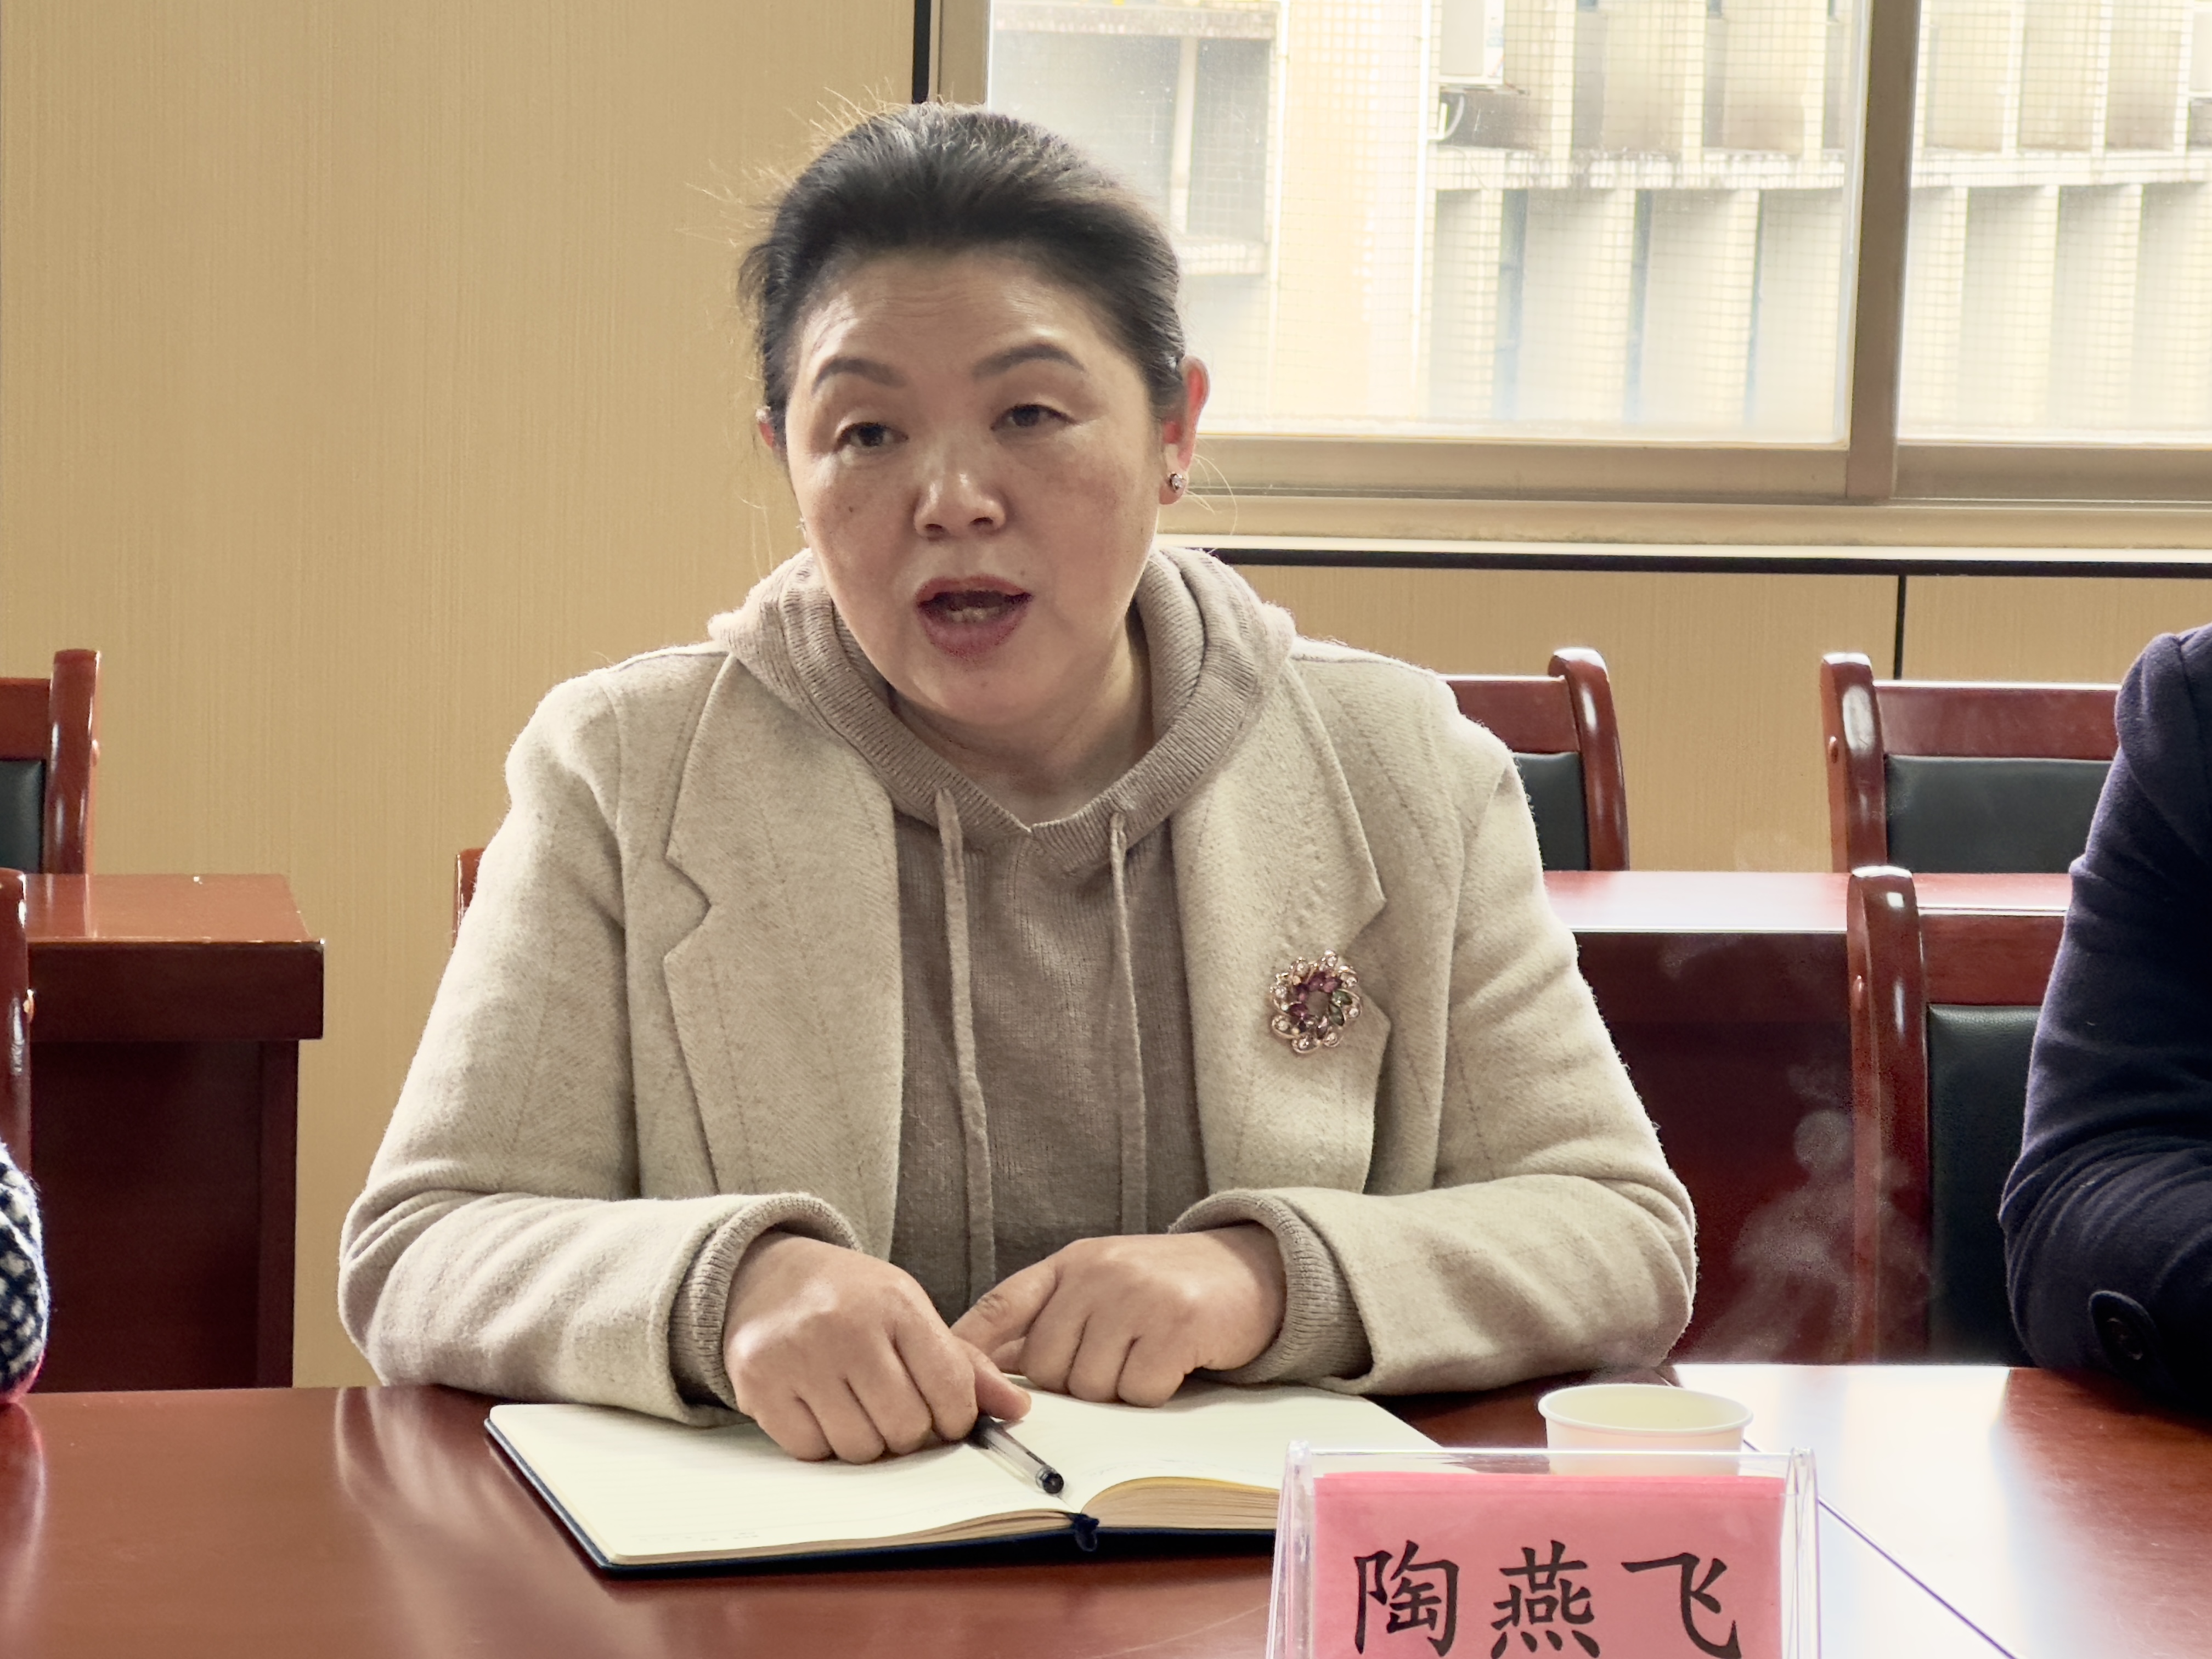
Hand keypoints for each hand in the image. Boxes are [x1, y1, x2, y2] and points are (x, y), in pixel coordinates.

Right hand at [722, 1232, 1029, 1461]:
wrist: (768, 1276)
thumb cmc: (851, 1300)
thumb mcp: (910, 1311)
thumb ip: (963, 1363)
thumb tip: (1016, 1408)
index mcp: (896, 1303)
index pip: (951, 1388)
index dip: (957, 1417)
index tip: (947, 1415)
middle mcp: (845, 1327)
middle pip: (906, 1428)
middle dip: (910, 1431)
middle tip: (895, 1407)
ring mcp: (798, 1357)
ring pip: (860, 1448)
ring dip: (867, 1440)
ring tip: (857, 1404)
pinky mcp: (759, 1385)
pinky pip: (812, 1451)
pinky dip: (823, 1443)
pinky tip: (821, 1407)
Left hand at [950, 1226, 1287, 1406]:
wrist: (1252, 1269)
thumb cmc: (1167, 1287)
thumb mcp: (1101, 1286)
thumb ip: (1049, 1318)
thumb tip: (983, 1364)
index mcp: (1071, 1263)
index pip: (1002, 1305)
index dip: (969, 1348)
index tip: (953, 1383)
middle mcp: (1098, 1272)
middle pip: (1047, 1366)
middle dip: (1073, 1383)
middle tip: (1113, 1362)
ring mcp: (1137, 1295)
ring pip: (1091, 1386)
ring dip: (1117, 1390)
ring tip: (1145, 1358)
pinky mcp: (1176, 1323)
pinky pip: (1139, 1391)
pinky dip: (1154, 1391)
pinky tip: (1173, 1363)